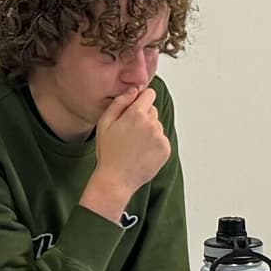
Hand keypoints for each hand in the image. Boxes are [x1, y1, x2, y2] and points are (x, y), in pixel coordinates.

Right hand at [81, 85, 171, 220]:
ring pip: (157, 126)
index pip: (149, 94)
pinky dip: (154, 145)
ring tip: (134, 146)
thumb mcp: (105, 123)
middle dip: (143, 117)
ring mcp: (160, 138)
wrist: (116, 179)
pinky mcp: (165, 150)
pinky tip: (141, 153)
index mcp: (136, 114)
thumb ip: (120, 102)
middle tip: (129, 133)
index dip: (141, 100)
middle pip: (153, 110)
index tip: (134, 108)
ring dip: (148, 132)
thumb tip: (133, 90)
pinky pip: (161, 140)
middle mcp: (152, 124)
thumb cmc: (108, 152)